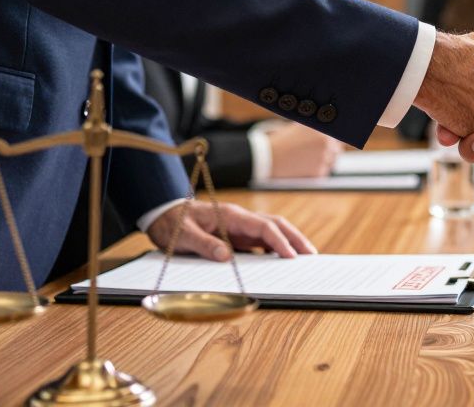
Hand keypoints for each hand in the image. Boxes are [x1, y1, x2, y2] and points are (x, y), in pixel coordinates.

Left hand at [146, 200, 315, 260]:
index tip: (291, 256)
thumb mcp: (183, 236)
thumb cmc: (172, 223)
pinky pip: (259, 240)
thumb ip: (204, 244)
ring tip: (303, 257)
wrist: (162, 214)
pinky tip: (280, 260)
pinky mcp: (235, 235)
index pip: (263, 226)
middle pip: (275, 224)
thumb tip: (226, 257)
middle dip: (294, 238)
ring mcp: (238, 227)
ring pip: (270, 230)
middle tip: (311, 254)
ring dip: (288, 241)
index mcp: (230, 216)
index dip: (279, 240)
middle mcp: (239, 219)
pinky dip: (274, 247)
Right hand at [267, 122, 342, 177]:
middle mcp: (325, 143)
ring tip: (306, 160)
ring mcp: (323, 158)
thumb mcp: (301, 127)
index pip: (337, 138)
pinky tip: (303, 167)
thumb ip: (317, 130)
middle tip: (315, 154)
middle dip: (329, 153)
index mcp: (322, 130)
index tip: (329, 144)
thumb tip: (332, 134)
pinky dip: (316, 171)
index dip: (332, 142)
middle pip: (337, 150)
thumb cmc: (283, 140)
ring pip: (331, 162)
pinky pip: (323, 172)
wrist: (268, 156)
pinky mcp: (318, 172)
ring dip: (323, 162)